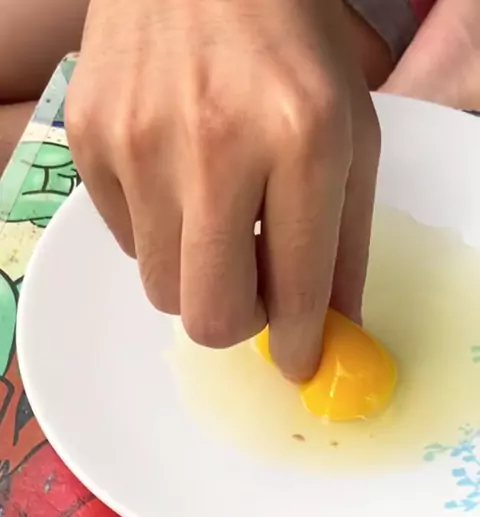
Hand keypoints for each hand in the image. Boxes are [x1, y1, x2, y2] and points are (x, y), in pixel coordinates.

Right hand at [66, 0, 379, 380]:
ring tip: (215, 213)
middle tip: (251, 289)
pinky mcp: (90, 139)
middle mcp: (214, 146)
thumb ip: (347, 237)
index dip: (302, 344)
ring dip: (196, 271)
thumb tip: (337, 324)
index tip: (299, 361)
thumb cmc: (290, 41)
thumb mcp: (350, 128)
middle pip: (207, 316)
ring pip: (160, 288)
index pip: (297, 290)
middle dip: (236, 322)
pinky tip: (176, 172)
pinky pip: (125, 239)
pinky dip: (158, 227)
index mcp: (302, 138)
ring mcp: (139, 142)